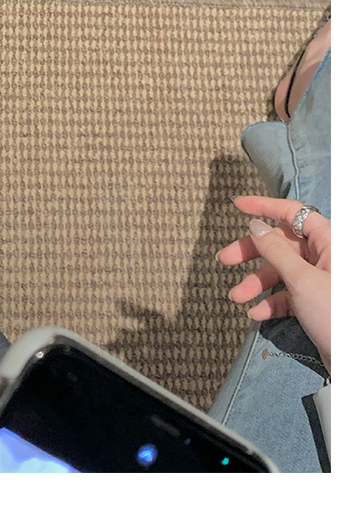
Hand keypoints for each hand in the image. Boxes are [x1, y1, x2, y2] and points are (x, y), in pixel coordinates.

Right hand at [216, 196, 330, 374]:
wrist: (353, 363)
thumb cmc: (336, 315)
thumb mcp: (301, 279)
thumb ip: (275, 250)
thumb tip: (255, 224)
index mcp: (329, 241)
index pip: (292, 213)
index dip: (264, 206)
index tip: (237, 205)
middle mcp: (325, 257)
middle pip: (281, 243)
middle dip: (251, 253)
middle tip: (225, 259)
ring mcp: (320, 280)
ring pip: (281, 271)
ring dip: (256, 284)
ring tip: (236, 297)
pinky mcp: (316, 302)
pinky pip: (288, 294)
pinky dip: (271, 302)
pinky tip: (256, 313)